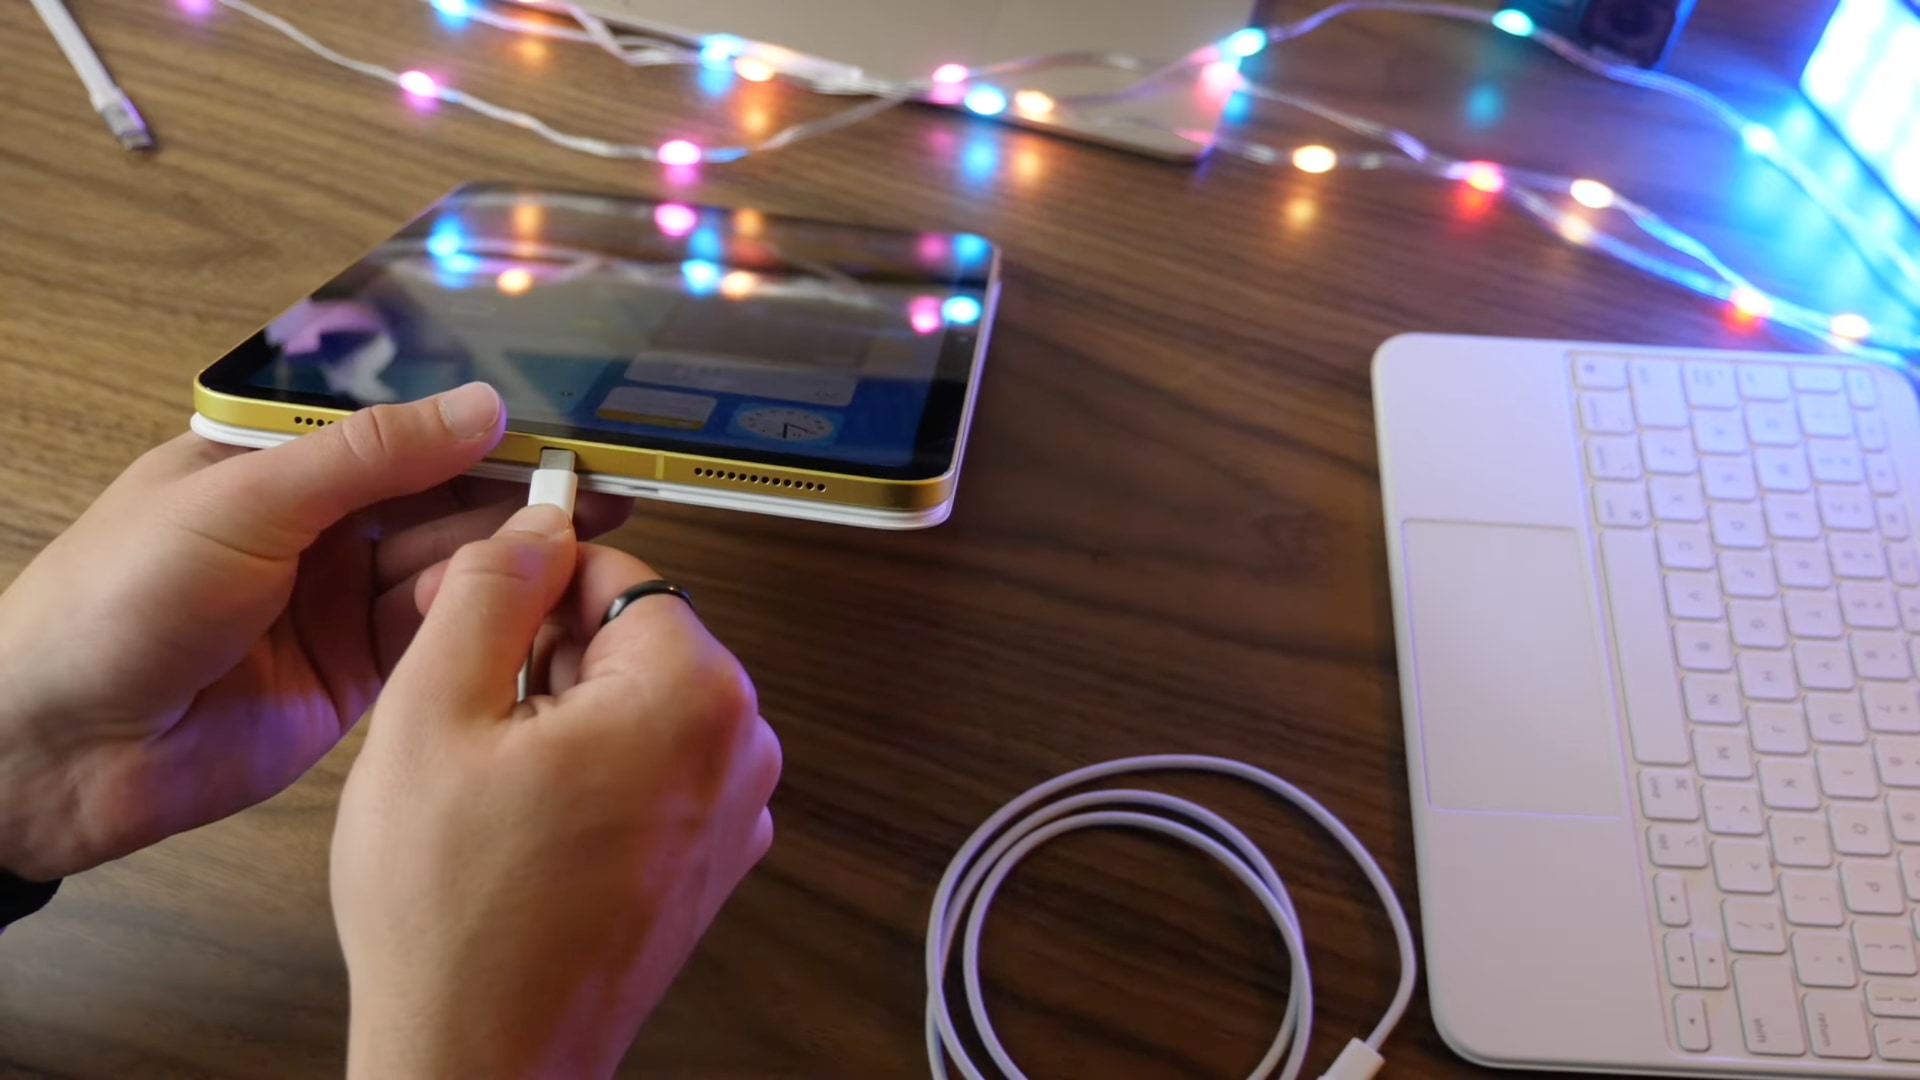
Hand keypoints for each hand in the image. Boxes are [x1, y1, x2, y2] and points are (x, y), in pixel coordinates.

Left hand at [0, 385, 630, 880]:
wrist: (56, 751)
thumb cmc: (113, 601)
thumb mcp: (244, 503)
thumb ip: (368, 456)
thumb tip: (480, 406)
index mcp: (277, 461)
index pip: (401, 431)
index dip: (481, 428)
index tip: (562, 426)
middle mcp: (317, 527)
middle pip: (438, 500)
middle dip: (515, 494)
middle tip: (603, 489)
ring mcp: (339, 602)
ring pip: (448, 568)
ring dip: (509, 559)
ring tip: (586, 545)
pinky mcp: (358, 675)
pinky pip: (438, 638)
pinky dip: (485, 624)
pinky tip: (537, 606)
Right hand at [332, 504, 778, 1079]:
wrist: (482, 1058)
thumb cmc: (456, 916)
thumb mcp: (435, 714)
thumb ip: (490, 590)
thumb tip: (533, 523)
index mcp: (695, 694)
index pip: (616, 573)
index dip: (529, 587)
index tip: (477, 617)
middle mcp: (743, 747)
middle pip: (636, 639)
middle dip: (547, 658)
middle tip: (469, 719)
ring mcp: (737, 810)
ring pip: (640, 704)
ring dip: (564, 718)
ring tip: (492, 783)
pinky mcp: (715, 858)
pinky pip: (654, 769)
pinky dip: (593, 774)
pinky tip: (528, 822)